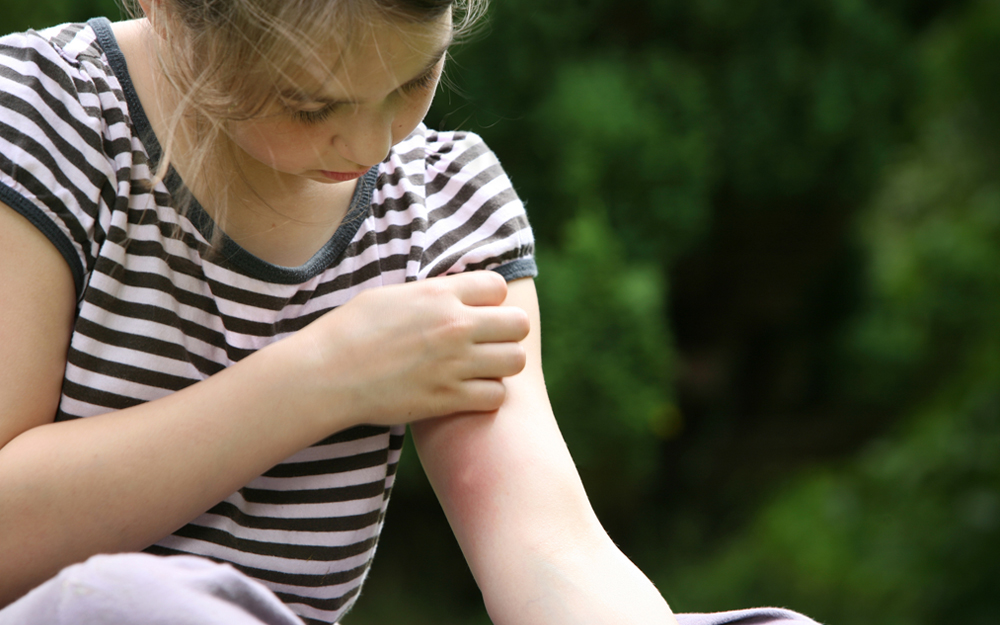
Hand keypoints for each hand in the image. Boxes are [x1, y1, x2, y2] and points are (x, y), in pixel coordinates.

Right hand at [290, 271, 529, 426]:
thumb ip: (432, 295)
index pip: (498, 286)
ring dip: (502, 364)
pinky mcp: (448, 398)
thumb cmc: (350, 331)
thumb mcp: (391, 296)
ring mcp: (455, 364)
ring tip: (481, 368)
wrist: (327, 375)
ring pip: (515, 360)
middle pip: (518, 323)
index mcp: (439, 294)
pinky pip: (496, 396)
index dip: (491, 299)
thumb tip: (454, 295)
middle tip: (488, 342)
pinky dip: (487, 396)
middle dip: (508, 332)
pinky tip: (468, 392)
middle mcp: (455, 326)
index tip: (477, 311)